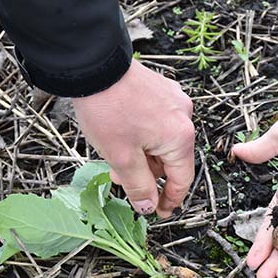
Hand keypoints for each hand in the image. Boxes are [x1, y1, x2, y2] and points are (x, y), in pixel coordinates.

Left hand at [72, 59, 194, 217]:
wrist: (94, 66)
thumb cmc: (107, 109)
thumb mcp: (121, 157)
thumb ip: (138, 185)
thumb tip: (148, 207)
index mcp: (180, 136)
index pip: (182, 179)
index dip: (169, 200)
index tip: (157, 212)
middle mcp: (183, 117)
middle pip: (170, 159)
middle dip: (147, 174)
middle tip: (122, 182)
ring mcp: (173, 100)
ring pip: (161, 141)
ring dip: (142, 155)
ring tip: (115, 158)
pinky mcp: (161, 90)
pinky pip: (157, 122)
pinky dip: (142, 136)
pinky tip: (121, 137)